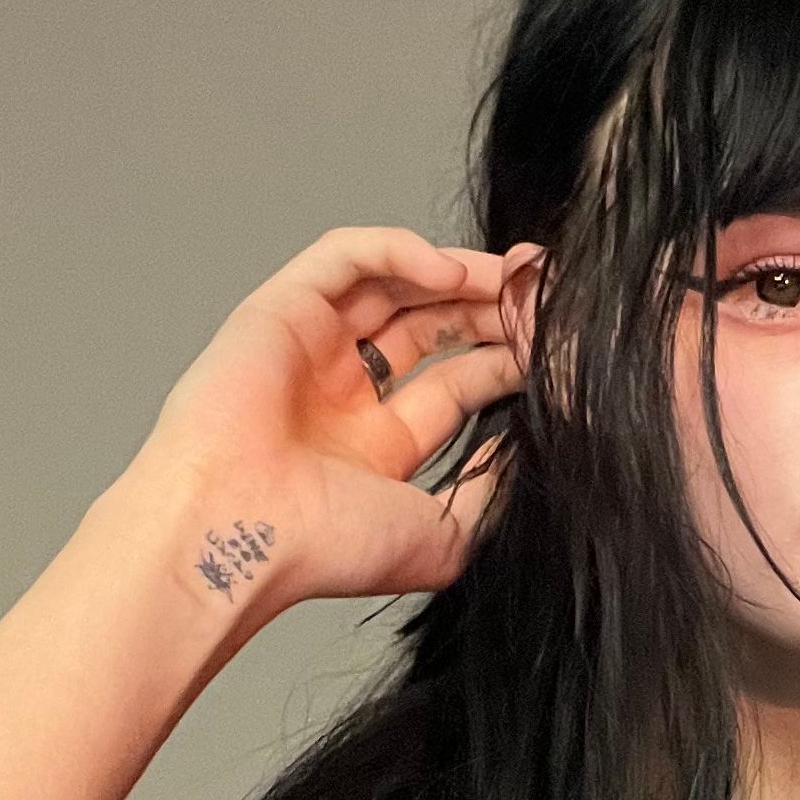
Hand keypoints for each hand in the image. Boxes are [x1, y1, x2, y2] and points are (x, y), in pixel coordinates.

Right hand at [126, 225, 543, 626]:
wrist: (241, 535)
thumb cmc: (324, 549)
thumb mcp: (441, 537)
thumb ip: (486, 491)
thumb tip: (521, 446)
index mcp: (378, 447)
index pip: (457, 382)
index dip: (508, 355)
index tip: (558, 343)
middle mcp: (344, 394)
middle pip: (432, 327)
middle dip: (491, 308)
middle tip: (543, 295)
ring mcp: (311, 349)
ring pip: (393, 284)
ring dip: (456, 273)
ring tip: (510, 277)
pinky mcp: (279, 310)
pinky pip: (344, 257)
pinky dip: (397, 251)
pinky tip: (447, 272)